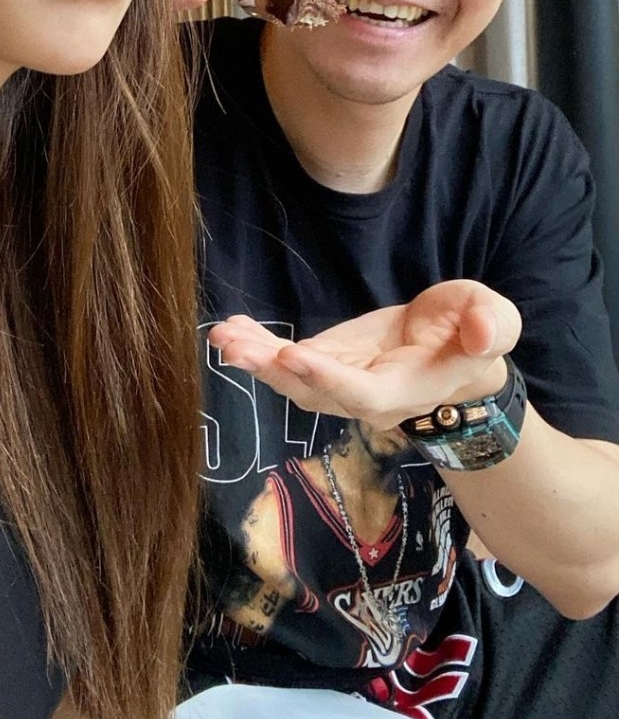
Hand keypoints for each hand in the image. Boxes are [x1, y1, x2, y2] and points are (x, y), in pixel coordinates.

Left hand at [207, 280, 520, 430]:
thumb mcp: (496, 321)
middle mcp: (365, 397)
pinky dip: (257, 346)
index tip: (293, 355)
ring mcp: (339, 383)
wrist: (455, 353)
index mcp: (407, 390)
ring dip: (255, 359)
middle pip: (313, 393)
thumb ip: (492, 326)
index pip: (363, 394)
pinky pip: (284, 361)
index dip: (327, 378)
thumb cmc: (474, 335)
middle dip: (272, 371)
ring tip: (223, 336)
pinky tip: (231, 329)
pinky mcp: (323, 362)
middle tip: (235, 348)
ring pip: (291, 381)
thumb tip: (482, 334)